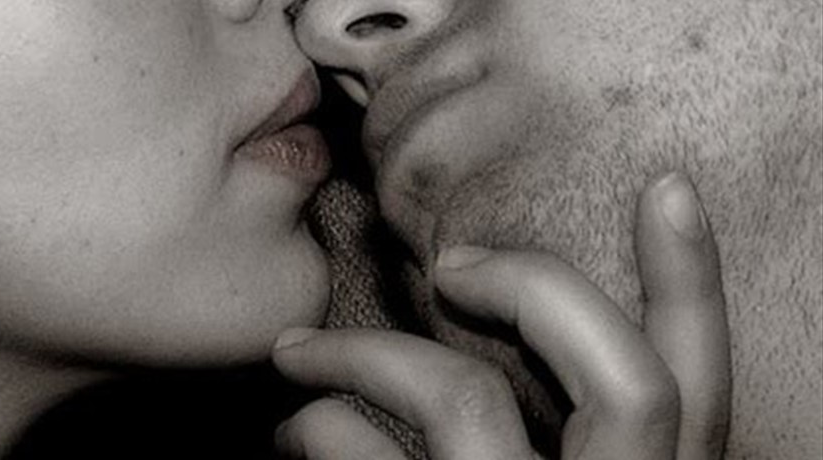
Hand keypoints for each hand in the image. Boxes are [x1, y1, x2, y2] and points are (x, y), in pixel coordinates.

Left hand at [272, 172, 730, 458]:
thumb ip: (569, 455)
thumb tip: (500, 369)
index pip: (699, 391)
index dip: (694, 286)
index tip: (663, 188)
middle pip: (626, 380)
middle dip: (535, 287)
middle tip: (456, 256)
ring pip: (466, 397)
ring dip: (364, 352)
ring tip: (298, 356)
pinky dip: (321, 428)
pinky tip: (297, 434)